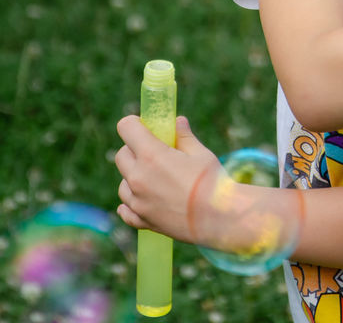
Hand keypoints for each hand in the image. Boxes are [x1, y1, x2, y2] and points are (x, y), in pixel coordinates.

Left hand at [114, 115, 222, 241]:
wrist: (220, 219)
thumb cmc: (213, 183)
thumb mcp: (200, 153)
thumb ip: (184, 137)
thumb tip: (178, 122)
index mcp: (151, 156)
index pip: (126, 128)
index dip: (135, 124)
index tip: (146, 127)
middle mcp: (138, 178)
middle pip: (121, 155)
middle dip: (134, 149)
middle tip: (154, 152)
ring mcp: (138, 202)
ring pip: (123, 183)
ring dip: (134, 177)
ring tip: (155, 179)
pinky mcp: (143, 220)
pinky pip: (126, 210)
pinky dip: (131, 204)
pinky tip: (142, 199)